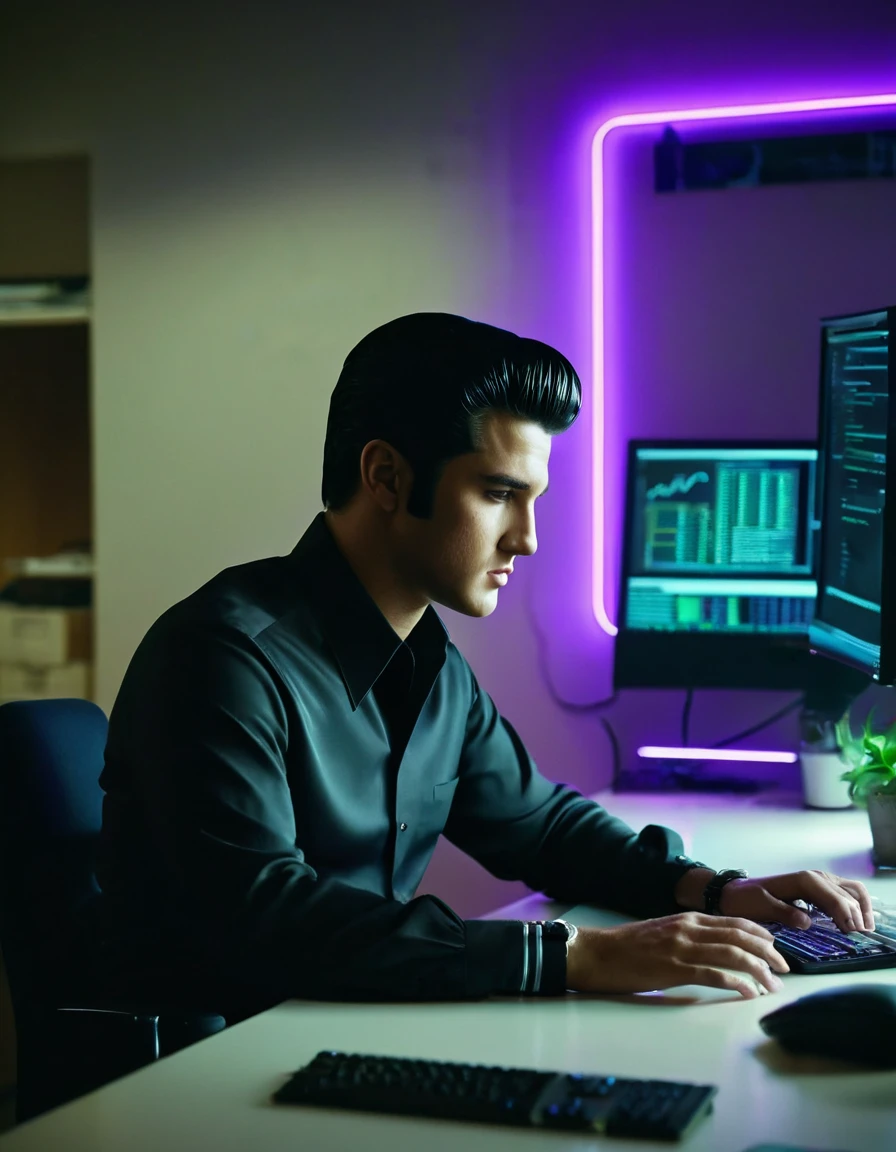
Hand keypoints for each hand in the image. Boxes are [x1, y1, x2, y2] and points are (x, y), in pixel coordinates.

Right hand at [565, 913, 788, 999]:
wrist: (599, 952)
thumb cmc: (628, 946)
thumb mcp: (663, 931)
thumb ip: (688, 935)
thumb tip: (713, 949)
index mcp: (687, 918)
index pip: (734, 922)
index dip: (760, 934)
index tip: (776, 948)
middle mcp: (689, 928)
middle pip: (740, 936)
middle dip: (768, 952)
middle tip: (785, 969)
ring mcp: (682, 947)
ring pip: (732, 954)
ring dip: (758, 971)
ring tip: (772, 985)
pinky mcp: (674, 969)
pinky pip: (714, 975)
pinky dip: (736, 984)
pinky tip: (749, 993)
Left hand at [718, 871, 874, 933]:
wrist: (734, 893)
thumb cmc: (746, 900)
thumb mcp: (761, 907)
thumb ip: (784, 912)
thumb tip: (807, 921)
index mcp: (802, 881)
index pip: (831, 895)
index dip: (844, 912)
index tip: (851, 930)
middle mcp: (812, 877)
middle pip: (845, 892)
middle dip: (856, 912)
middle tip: (859, 935)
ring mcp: (816, 882)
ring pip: (849, 889)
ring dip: (860, 906)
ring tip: (863, 929)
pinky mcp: (816, 889)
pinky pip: (842, 892)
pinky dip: (853, 904)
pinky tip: (854, 921)